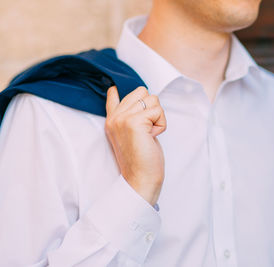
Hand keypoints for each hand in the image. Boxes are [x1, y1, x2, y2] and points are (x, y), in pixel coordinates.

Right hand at [105, 85, 166, 205]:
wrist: (140, 179)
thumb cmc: (141, 160)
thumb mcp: (132, 135)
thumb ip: (132, 118)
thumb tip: (142, 100)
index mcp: (112, 121)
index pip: (112, 98)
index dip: (116, 92)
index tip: (113, 89)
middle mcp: (115, 117)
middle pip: (142, 92)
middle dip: (151, 108)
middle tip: (147, 130)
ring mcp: (123, 118)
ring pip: (152, 99)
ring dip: (158, 117)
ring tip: (149, 134)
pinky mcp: (135, 122)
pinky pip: (158, 111)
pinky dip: (161, 124)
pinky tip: (153, 137)